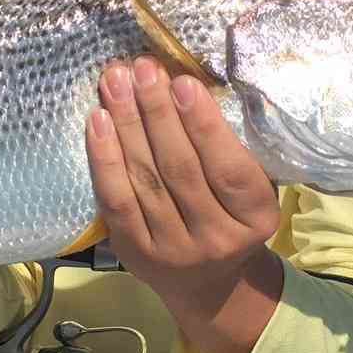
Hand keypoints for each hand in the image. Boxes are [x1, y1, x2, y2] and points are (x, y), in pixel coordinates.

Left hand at [87, 57, 283, 334]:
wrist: (210, 284)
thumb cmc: (230, 216)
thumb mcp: (249, 189)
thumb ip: (228, 148)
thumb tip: (183, 82)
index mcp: (255, 217)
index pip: (229, 170)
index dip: (205, 126)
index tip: (183, 82)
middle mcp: (216, 238)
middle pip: (180, 169)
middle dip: (158, 113)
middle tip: (142, 69)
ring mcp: (172, 250)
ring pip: (146, 180)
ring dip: (127, 125)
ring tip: (115, 82)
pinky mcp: (135, 252)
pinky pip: (116, 200)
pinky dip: (104, 159)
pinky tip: (97, 121)